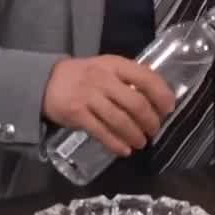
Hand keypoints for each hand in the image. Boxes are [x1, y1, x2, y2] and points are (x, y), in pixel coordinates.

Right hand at [41, 55, 176, 156]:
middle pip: (135, 103)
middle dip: (150, 120)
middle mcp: (103, 79)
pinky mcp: (76, 114)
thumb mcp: (106, 66)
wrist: (46, 81)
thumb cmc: (83, 75)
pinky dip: (116, 144)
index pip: (145, 77)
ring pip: (120, 120)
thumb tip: (158, 91)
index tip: (169, 108)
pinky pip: (101, 132)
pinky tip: (125, 150)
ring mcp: (89, 97)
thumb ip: (129, 76)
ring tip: (142, 143)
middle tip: (154, 130)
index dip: (161, 94)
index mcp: (114, 64)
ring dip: (135, 135)